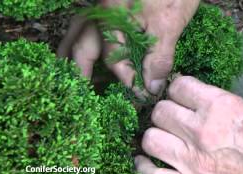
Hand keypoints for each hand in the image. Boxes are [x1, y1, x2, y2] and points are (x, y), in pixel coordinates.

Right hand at [58, 0, 199, 94]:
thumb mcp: (169, 24)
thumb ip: (159, 57)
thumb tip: (151, 87)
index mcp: (113, 17)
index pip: (114, 59)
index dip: (127, 80)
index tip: (140, 95)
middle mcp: (102, 13)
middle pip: (82, 44)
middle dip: (80, 69)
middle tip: (78, 92)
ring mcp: (105, 8)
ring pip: (81, 33)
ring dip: (75, 54)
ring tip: (73, 74)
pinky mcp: (114, 7)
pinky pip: (92, 27)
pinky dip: (88, 42)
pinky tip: (91, 51)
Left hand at [135, 76, 242, 173]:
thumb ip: (220, 103)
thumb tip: (196, 99)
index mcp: (220, 107)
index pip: (179, 87)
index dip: (177, 89)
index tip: (180, 95)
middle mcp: (202, 132)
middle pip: (161, 111)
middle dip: (165, 111)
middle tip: (173, 117)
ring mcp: (192, 162)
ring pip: (151, 139)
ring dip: (155, 137)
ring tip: (162, 138)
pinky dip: (146, 167)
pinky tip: (149, 162)